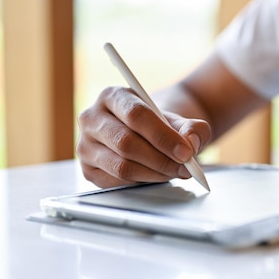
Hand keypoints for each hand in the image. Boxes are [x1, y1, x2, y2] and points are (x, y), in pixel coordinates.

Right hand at [76, 86, 211, 187]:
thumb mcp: (180, 120)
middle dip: (161, 159)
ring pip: (122, 166)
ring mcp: (85, 145)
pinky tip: (155, 175)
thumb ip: (193, 128)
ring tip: (174, 171)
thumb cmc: (158, 124)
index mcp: (112, 95)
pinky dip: (142, 182)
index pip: (135, 115)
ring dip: (154, 173)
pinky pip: (117, 182)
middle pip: (126, 143)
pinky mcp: (88, 169)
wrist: (142, 134)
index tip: (186, 152)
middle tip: (185, 167)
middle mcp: (91, 118)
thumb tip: (191, 143)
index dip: (163, 136)